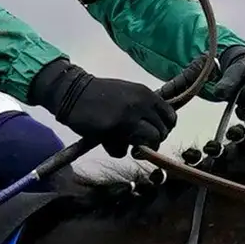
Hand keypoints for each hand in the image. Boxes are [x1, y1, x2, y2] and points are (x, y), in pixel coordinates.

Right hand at [27, 58, 176, 156]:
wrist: (73, 93)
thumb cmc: (99, 94)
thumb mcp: (128, 94)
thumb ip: (143, 108)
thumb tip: (155, 129)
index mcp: (146, 94)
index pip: (170, 116)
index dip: (164, 128)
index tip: (155, 134)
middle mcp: (141, 104)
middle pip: (162, 132)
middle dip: (153, 142)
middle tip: (141, 144)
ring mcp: (129, 117)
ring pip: (149, 141)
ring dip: (140, 148)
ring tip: (127, 146)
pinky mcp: (114, 129)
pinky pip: (123, 149)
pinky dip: (117, 150)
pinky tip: (108, 143)